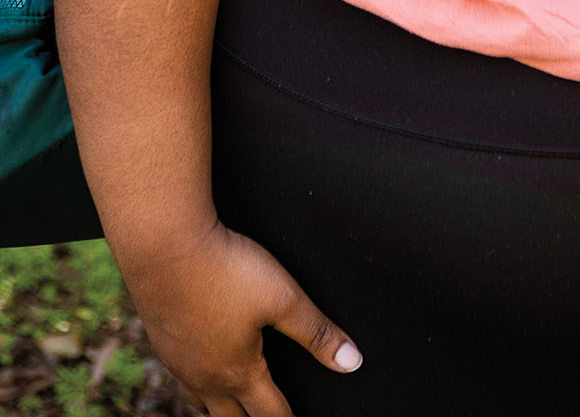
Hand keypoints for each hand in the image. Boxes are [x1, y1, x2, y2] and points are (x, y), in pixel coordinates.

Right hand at [119, 220, 361, 416]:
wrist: (162, 245)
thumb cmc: (223, 269)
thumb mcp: (282, 297)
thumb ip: (316, 332)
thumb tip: (352, 362)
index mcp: (238, 371)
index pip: (271, 413)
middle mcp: (205, 376)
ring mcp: (178, 361)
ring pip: (201, 402)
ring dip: (221, 409)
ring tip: (236, 408)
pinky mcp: (161, 339)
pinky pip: (182, 377)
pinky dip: (196, 384)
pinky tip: (199, 367)